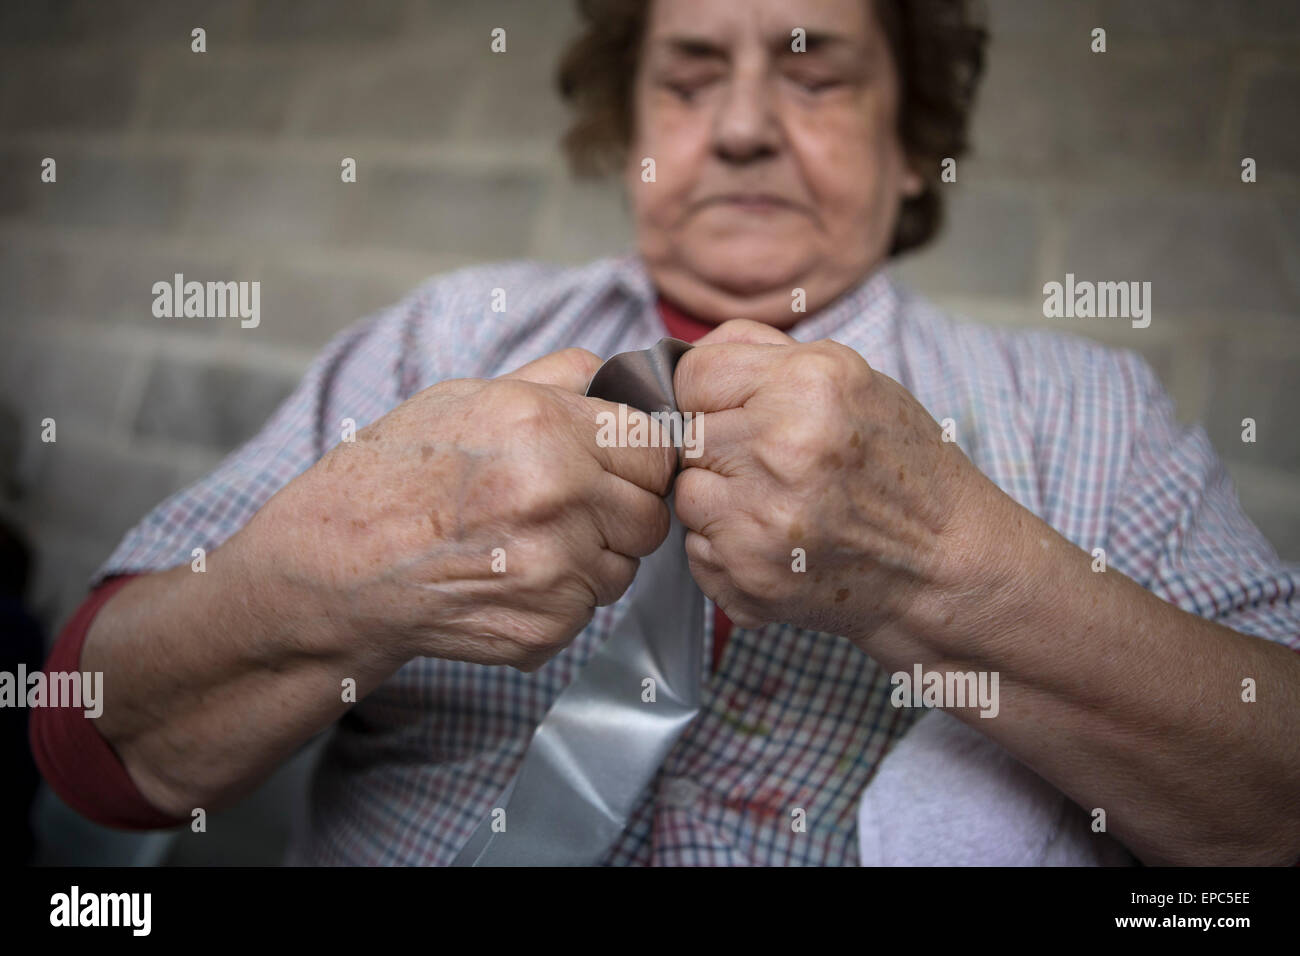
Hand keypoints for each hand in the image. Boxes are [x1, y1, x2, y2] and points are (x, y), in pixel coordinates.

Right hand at [233, 348, 676, 670]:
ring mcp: (555, 569)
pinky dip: (561, 599)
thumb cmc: (396, 475)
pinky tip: (508, 578)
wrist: (337, 566)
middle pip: (651, 513)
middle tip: (566, 508)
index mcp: (545, 428)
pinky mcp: (546, 626)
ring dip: (593, 558)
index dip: (638, 459)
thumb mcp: (467, 396)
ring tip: (526, 542)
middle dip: (620, 511)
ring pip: (626, 566)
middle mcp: (558, 497)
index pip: (655, 449)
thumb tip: (618, 376)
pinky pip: (589, 609)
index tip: (615, 467)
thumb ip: (555, 380)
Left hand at [672, 320, 993, 647]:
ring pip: (685, 497)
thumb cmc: (902, 467)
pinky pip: (696, 552)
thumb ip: (762, 352)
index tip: (737, 414)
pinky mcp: (749, 578)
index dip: (708, 395)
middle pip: (683, 438)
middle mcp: (779, 451)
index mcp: (804, 387)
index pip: (691, 377)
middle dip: (717, 449)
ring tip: (777, 505)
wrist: (947, 564)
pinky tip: (778, 545)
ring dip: (718, 502)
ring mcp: (759, 522)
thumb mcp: (851, 378)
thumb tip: (684, 358)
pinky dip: (727, 550)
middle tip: (770, 466)